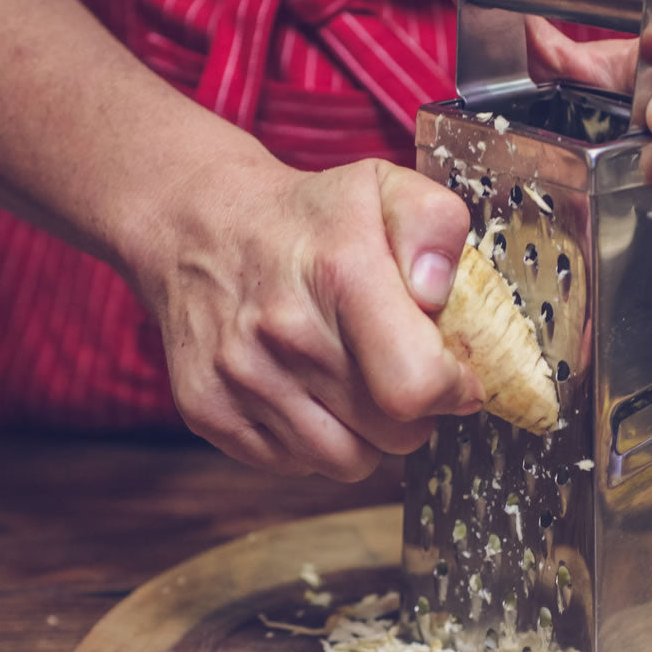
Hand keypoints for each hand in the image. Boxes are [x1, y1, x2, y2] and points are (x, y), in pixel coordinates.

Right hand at [126, 157, 481, 481]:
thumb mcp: (384, 187)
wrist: (197, 228)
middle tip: (398, 369)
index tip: (454, 374)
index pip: (416, 385)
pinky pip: (294, 464)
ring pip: (347, 462)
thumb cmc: (306, 219)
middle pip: (393, 434)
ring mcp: (240, 377)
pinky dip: (312, 439)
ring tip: (353, 381)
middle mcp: (283, 331)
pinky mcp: (208, 410)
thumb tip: (437, 293)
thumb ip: (434, 225)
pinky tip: (305, 390)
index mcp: (339, 273)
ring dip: (365, 433)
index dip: (452, 390)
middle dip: (413, 411)